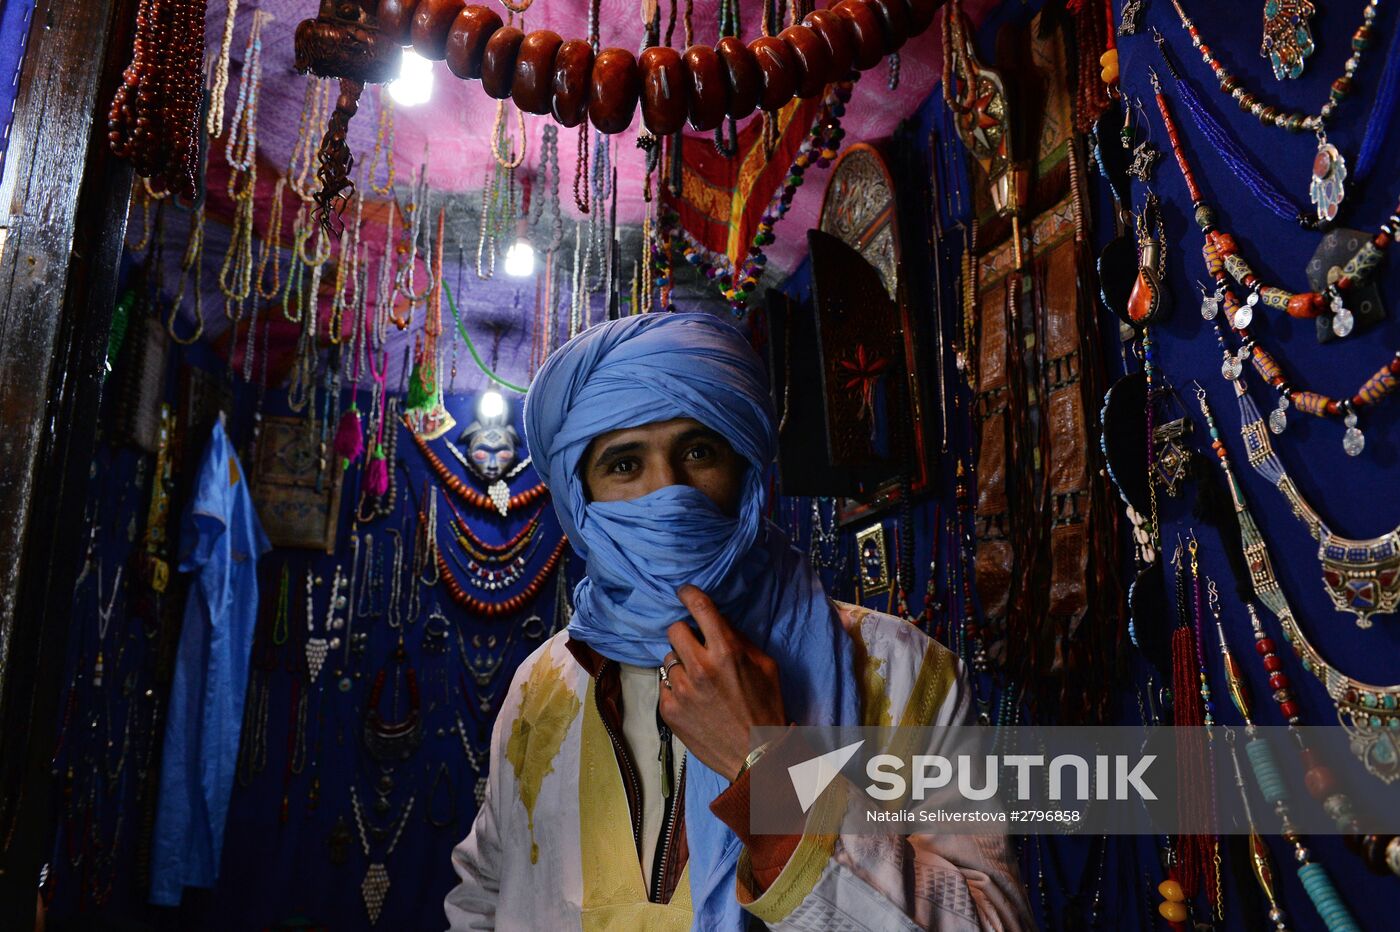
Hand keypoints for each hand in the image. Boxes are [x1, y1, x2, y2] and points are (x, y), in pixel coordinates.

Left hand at [659, 585, 786, 780]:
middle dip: (685, 633)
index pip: (699, 607)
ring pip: (668, 658)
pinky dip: (676, 687)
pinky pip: (664, 684)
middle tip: (696, 645)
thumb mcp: (766, 667)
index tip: (684, 592)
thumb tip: (719, 622)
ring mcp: (681, 690)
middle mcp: (700, 667)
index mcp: (726, 652)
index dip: (689, 594)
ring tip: (699, 680)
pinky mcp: (669, 710)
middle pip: (674, 629)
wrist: (756, 756)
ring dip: (681, 663)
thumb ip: (740, 640)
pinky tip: (694, 699)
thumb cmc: (766, 709)